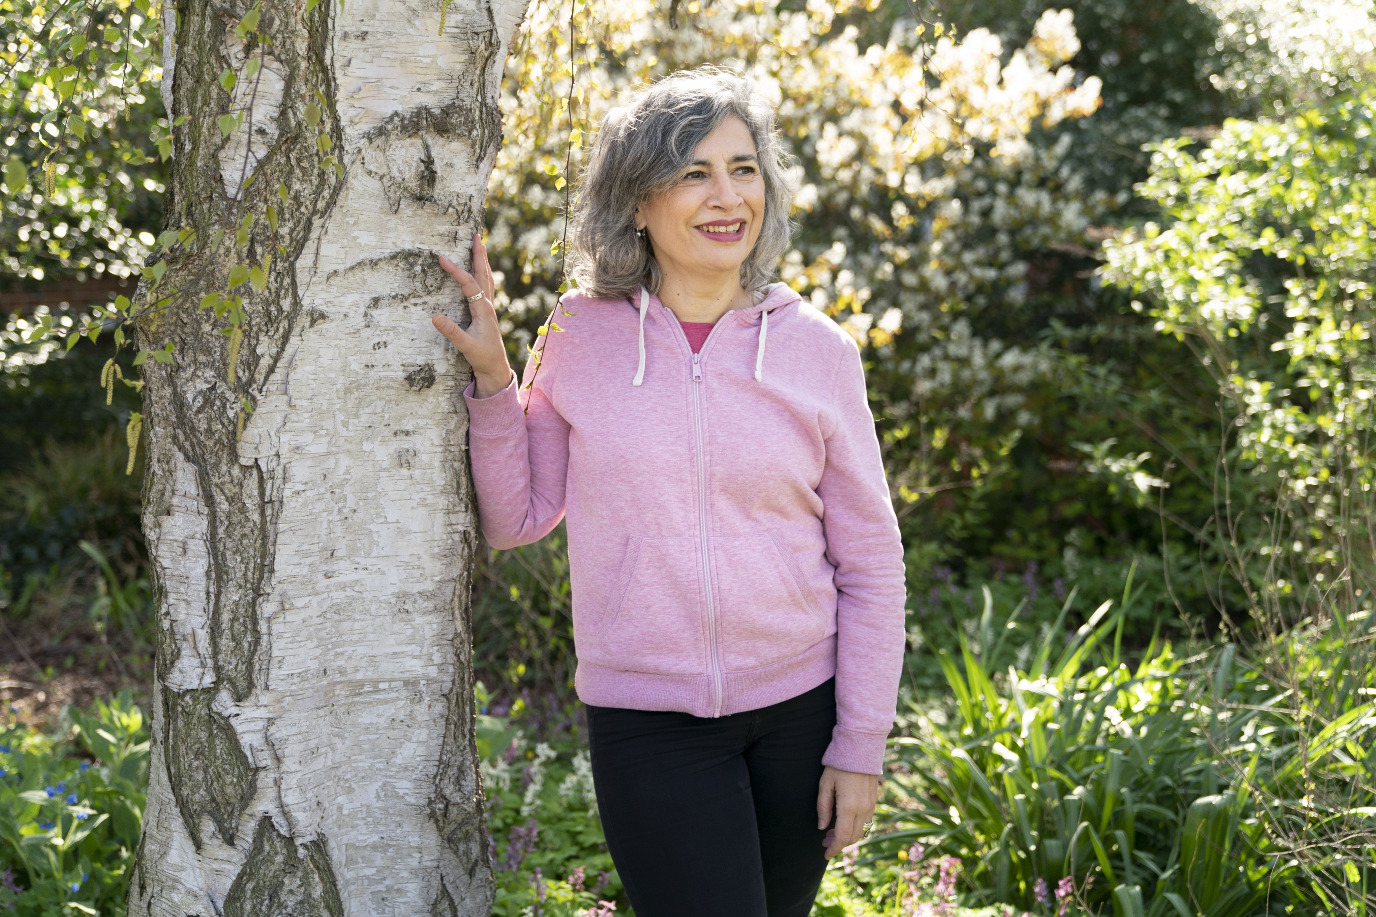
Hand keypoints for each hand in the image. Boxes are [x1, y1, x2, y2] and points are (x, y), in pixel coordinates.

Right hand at [433, 233, 512, 396]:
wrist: (496, 368)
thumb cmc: (482, 357)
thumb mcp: (466, 346)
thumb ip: (451, 332)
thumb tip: (435, 317)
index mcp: (483, 310)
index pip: (469, 284)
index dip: (456, 271)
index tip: (442, 258)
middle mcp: (488, 305)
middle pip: (484, 274)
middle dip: (479, 254)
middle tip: (476, 235)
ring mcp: (488, 307)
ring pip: (486, 278)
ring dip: (482, 260)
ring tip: (479, 244)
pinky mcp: (486, 311)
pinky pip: (485, 286)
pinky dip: (482, 273)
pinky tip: (479, 270)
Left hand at [817, 765, 880, 858]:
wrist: (861, 748)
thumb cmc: (839, 764)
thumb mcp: (825, 784)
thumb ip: (823, 807)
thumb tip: (822, 827)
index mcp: (849, 807)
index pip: (842, 837)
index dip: (833, 849)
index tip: (825, 854)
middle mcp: (862, 809)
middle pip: (852, 838)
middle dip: (839, 844)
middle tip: (825, 842)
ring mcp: (871, 805)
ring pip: (861, 832)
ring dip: (848, 837)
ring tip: (832, 832)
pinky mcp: (874, 800)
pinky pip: (866, 822)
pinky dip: (856, 828)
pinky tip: (844, 822)